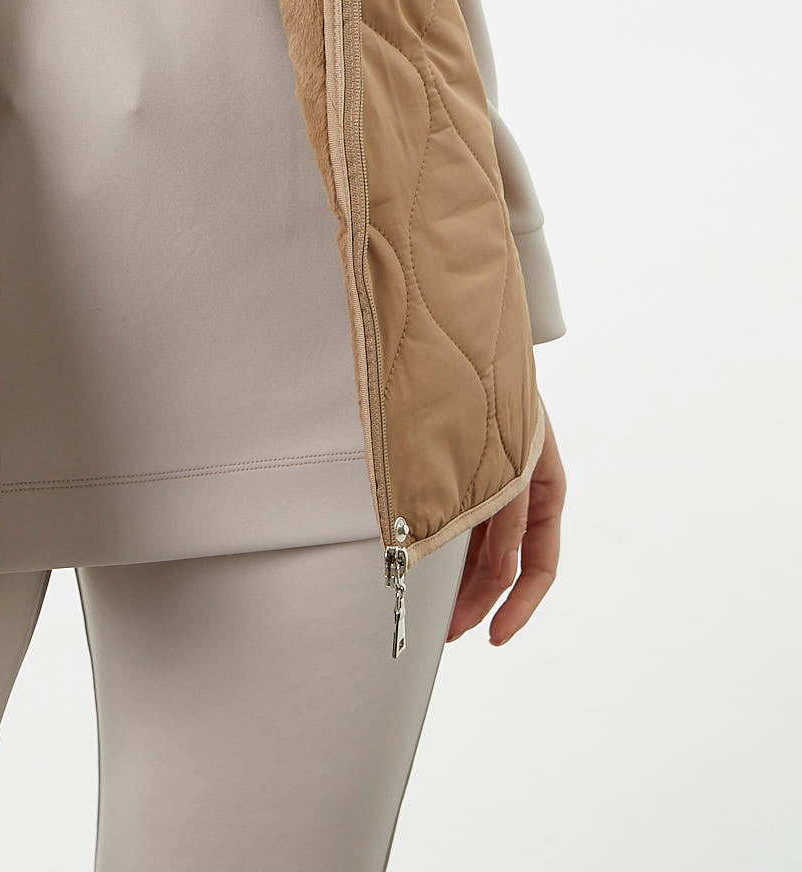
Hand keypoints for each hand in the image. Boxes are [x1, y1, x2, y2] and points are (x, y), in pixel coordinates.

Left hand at [446, 402, 564, 646]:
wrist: (463, 340)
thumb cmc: (495, 390)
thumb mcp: (513, 461)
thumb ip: (510, 517)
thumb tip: (502, 573)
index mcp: (547, 491)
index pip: (540, 566)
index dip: (520, 606)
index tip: (495, 635)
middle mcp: (521, 494)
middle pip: (505, 564)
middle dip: (481, 601)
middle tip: (452, 631)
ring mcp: (492, 485)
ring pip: (480, 549)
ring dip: (461, 582)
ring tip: (436, 612)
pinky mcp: (463, 474)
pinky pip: (460, 523)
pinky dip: (448, 548)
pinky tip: (429, 568)